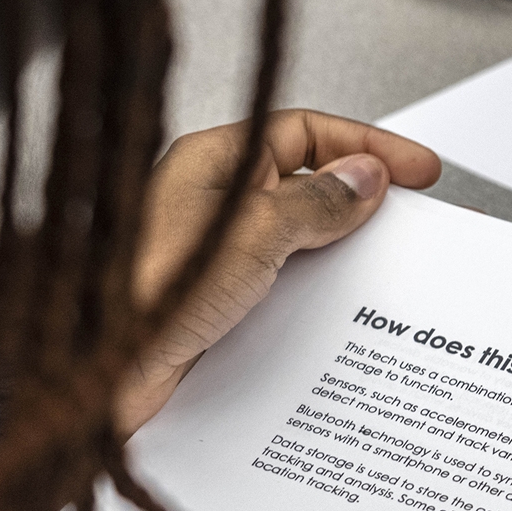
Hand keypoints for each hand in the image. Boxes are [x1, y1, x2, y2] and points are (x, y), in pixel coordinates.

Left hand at [115, 110, 441, 436]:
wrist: (95, 378)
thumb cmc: (144, 293)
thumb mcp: (256, 234)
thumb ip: (317, 202)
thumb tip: (363, 177)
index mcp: (213, 162)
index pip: (306, 133)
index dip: (368, 147)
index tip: (416, 169)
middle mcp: (211, 200)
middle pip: (305, 182)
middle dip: (360, 198)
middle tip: (407, 215)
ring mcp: (213, 251)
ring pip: (296, 236)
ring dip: (337, 249)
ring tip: (376, 265)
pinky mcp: (214, 299)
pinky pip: (279, 283)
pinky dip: (313, 289)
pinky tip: (332, 310)